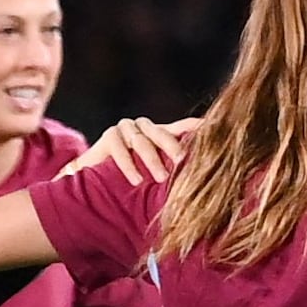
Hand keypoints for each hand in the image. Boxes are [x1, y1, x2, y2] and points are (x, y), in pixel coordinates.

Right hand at [81, 114, 201, 186]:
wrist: (93, 179)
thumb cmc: (131, 178)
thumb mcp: (155, 173)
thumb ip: (173, 169)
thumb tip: (204, 179)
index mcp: (160, 133)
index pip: (182, 127)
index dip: (196, 127)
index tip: (213, 129)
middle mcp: (145, 127)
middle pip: (163, 134)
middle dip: (174, 148)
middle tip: (183, 162)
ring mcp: (126, 129)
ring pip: (142, 141)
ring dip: (152, 161)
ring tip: (162, 178)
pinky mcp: (109, 136)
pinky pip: (119, 148)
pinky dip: (129, 165)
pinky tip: (136, 180)